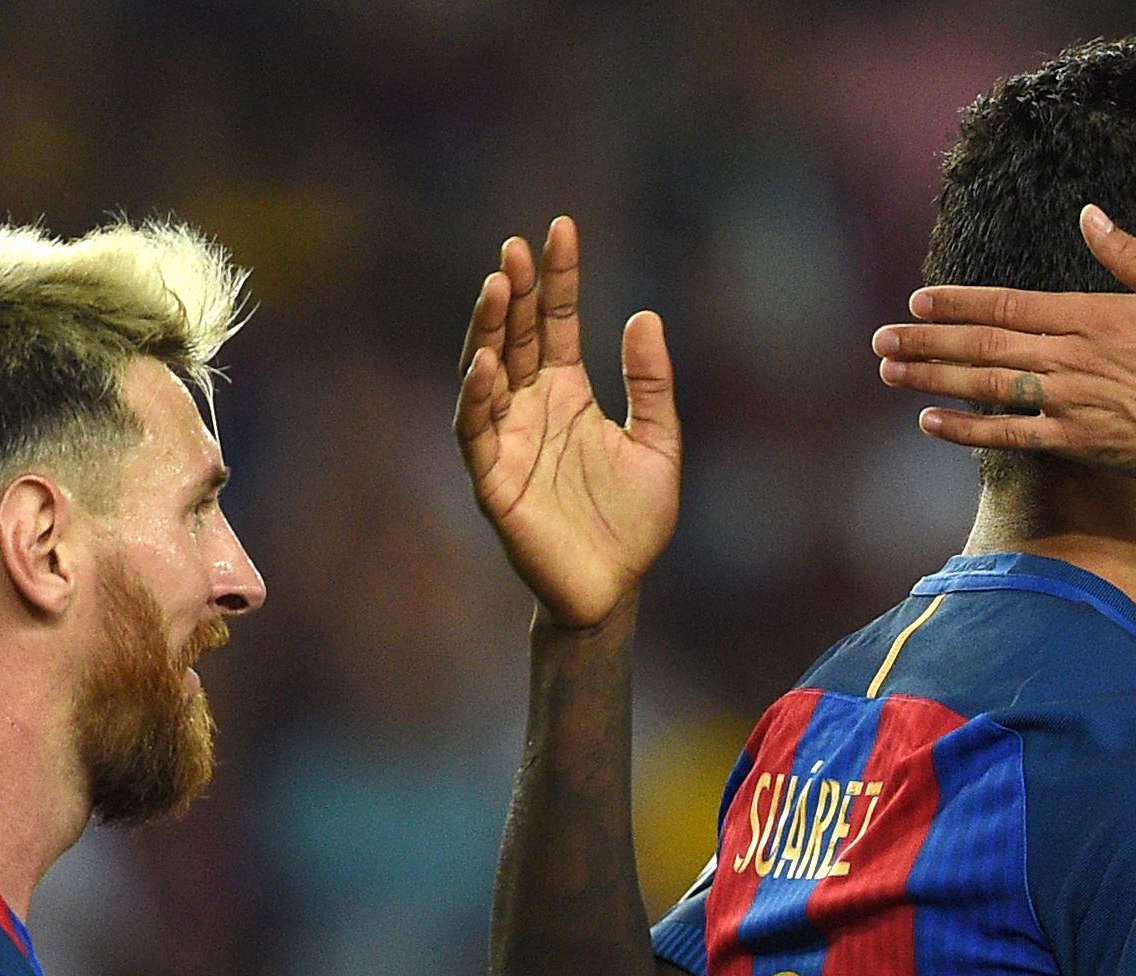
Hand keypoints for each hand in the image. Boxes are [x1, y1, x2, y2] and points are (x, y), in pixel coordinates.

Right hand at [458, 216, 680, 630]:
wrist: (615, 588)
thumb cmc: (633, 521)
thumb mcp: (659, 445)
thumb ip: (650, 385)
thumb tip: (644, 315)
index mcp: (568, 392)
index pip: (556, 321)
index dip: (558, 277)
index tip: (562, 228)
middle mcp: (531, 406)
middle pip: (515, 336)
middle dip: (513, 292)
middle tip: (514, 249)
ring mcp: (507, 439)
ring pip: (487, 372)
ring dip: (487, 330)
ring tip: (494, 287)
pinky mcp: (493, 478)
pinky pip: (477, 430)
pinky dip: (478, 395)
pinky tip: (487, 363)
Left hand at [875, 205, 1135, 484]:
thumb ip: (1125, 253)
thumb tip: (1089, 214)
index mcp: (1091, 314)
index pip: (1007, 304)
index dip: (956, 303)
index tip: (918, 301)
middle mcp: (1074, 355)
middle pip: (983, 344)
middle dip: (926, 340)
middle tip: (880, 339)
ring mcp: (1073, 401)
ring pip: (987, 387)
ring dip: (932, 379)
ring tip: (890, 371)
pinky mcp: (1080, 442)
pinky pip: (1011, 436)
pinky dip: (968, 429)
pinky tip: (931, 421)